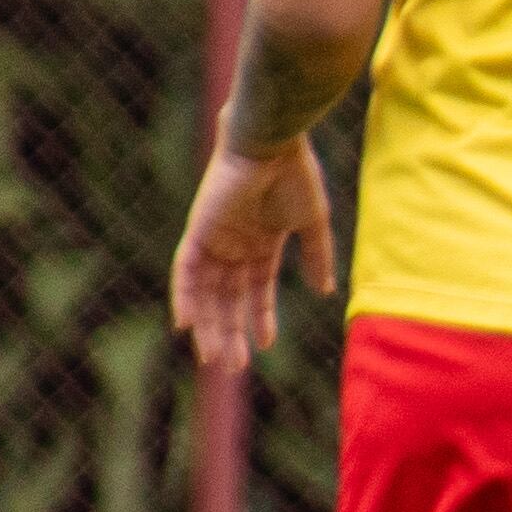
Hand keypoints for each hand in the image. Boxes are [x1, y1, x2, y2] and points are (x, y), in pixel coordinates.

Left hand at [171, 139, 336, 368]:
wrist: (272, 143)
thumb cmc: (296, 175)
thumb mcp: (312, 222)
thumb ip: (317, 256)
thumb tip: (326, 291)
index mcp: (262, 242)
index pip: (257, 288)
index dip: (260, 317)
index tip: (264, 345)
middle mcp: (235, 244)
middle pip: (228, 298)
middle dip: (231, 332)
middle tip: (233, 367)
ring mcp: (215, 239)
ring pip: (207, 293)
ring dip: (210, 326)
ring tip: (215, 359)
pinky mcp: (198, 231)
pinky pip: (186, 271)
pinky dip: (185, 297)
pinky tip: (187, 325)